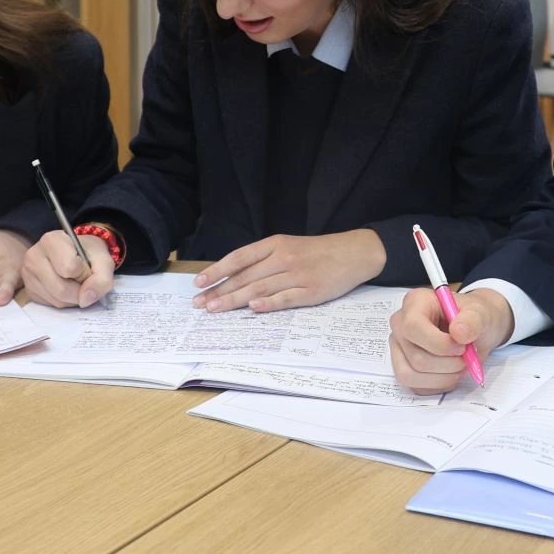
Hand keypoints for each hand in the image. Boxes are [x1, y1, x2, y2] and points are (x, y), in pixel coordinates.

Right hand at [21, 231, 115, 308]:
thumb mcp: (103, 260)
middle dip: (80, 291)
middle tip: (84, 280)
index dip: (84, 273)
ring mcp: (28, 274)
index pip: (70, 268)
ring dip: (74, 298)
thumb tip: (86, 299)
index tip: (86, 265)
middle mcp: (34, 256)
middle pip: (61, 289)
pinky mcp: (29, 290)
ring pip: (57, 300)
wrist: (78, 254)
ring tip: (76, 283)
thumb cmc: (89, 253)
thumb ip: (101, 278)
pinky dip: (65, 302)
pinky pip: (51, 305)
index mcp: (51, 241)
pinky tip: (66, 288)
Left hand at [192, 230, 386, 312]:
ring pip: (260, 288)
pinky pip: (286, 298)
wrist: (354, 252)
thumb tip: (234, 276)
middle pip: (246, 276)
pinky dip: (268, 303)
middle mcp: (283, 258)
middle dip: (219, 290)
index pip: (240, 258)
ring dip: (235, 300)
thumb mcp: (288, 246)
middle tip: (200, 304)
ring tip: (215, 309)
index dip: (218, 270)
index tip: (199, 282)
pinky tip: (253, 308)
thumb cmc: (318, 252)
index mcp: (276, 245)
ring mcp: (297, 275)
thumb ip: (264, 260)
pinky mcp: (311, 291)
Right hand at [388, 286, 513, 393]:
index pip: (413, 327)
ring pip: (411, 375)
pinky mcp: (403, 367)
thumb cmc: (472, 317)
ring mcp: (399, 348)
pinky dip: (439, 385)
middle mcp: (401, 325)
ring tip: (460, 366)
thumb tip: (459, 332)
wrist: (474, 330)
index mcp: (415, 302)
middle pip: (416, 357)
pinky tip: (451, 373)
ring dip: (443, 377)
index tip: (462, 347)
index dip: (439, 344)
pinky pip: (415, 387)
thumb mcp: (481, 313)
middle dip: (448, 364)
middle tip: (467, 357)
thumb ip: (473, 320)